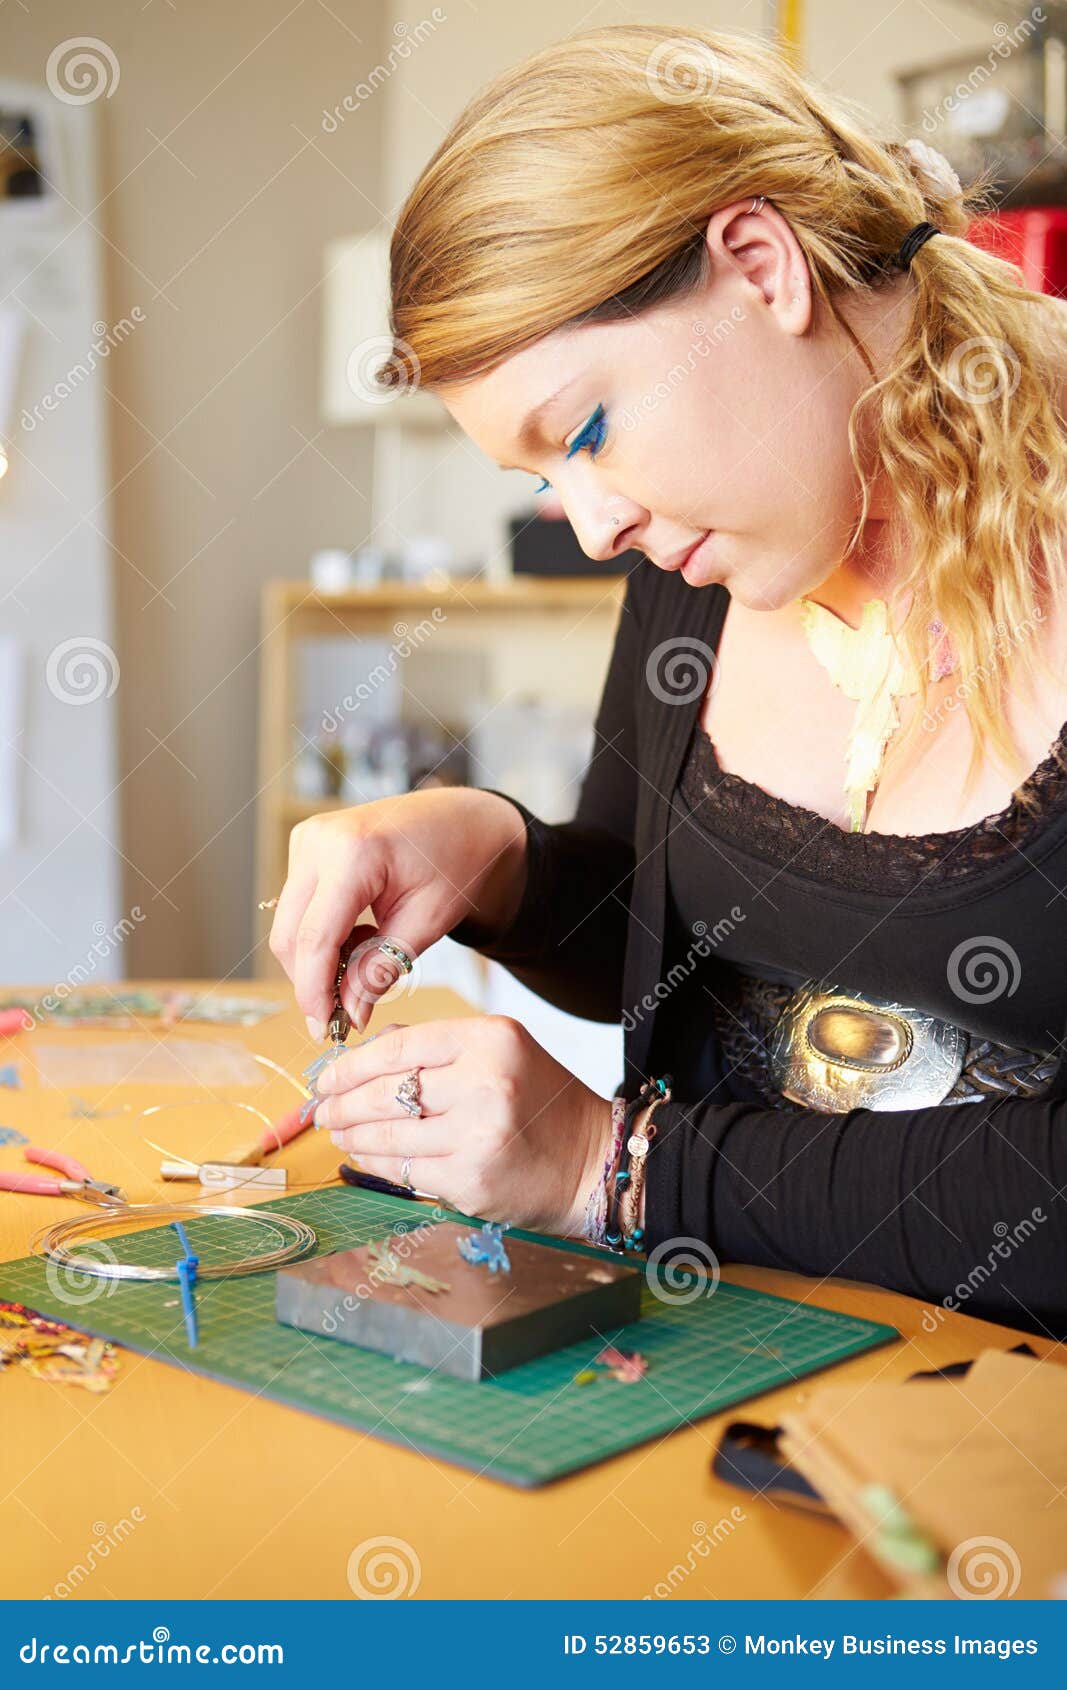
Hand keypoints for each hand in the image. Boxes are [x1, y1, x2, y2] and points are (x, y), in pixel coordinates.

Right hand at [268, 786, 527, 1036]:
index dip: (314, 992)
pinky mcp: (306, 845)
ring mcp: (308, 839)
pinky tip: (360, 934)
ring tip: (367, 959)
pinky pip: (298, 907)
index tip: (325, 1030)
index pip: (314, 938)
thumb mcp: (428, 922)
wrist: (465, 821)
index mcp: (353, 853)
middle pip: (290, 934)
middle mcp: (319, 840)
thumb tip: (349, 1014)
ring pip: (289, 924)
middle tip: (345, 1014)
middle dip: (311, 981)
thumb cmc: (457, 862)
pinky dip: (321, 935)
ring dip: (318, 959)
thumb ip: (382, 969)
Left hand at [310, 1014, 614, 1235]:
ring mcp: (477, 1134)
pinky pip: (402, 1169)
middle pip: (384, 1091)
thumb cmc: (540, 1104)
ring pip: (387, 1133)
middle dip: (341, 1103)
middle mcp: (484, 1082)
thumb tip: (363, 1055)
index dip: (350, 1065)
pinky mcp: (469, 1179)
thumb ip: (435, 1047)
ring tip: (338, 1132)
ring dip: (352, 1134)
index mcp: (490, 1039)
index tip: (325, 1077)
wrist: (592, 1162)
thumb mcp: (499, 1053)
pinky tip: (364, 1155)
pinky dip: (374, 1162)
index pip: (398, 1048)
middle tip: (322, 1110)